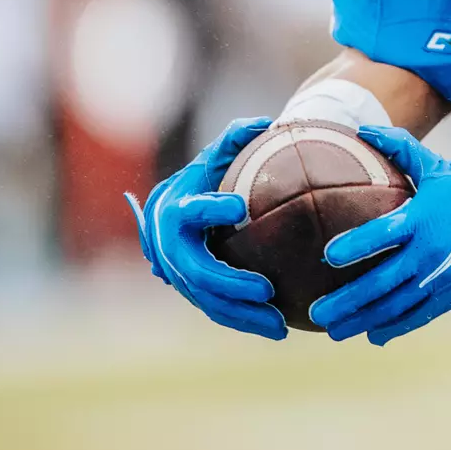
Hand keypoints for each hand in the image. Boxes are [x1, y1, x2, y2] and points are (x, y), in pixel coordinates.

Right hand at [125, 117, 287, 340]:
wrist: (172, 212)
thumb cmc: (204, 177)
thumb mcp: (215, 156)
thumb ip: (235, 138)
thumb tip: (265, 121)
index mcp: (176, 209)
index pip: (190, 210)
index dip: (210, 208)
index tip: (240, 206)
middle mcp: (169, 247)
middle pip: (198, 272)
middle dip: (231, 284)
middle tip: (268, 289)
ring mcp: (177, 275)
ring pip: (208, 302)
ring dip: (243, 316)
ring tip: (281, 325)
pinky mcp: (191, 293)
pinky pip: (217, 310)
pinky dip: (244, 321)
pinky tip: (279, 328)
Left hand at [309, 125, 450, 343]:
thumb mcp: (435, 166)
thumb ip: (399, 148)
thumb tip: (362, 128)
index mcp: (421, 219)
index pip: (382, 234)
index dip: (355, 246)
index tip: (327, 256)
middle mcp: (429, 253)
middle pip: (381, 282)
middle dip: (347, 300)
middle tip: (316, 312)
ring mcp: (440, 278)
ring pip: (395, 306)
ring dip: (363, 320)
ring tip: (334, 330)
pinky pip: (418, 315)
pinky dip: (394, 327)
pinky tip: (372, 335)